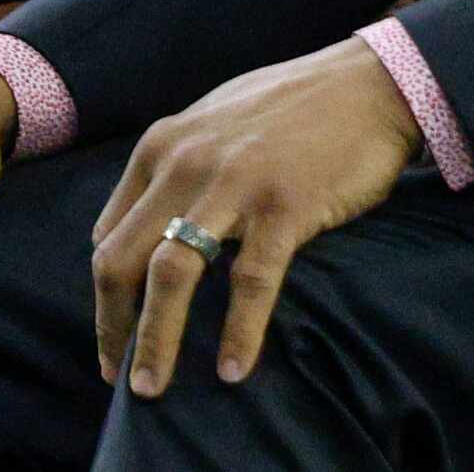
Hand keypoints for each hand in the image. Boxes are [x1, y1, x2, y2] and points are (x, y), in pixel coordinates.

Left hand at [90, 38, 417, 397]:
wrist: (367, 83)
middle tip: (118, 379)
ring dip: (154, 340)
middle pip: (122, 260)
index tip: (116, 333)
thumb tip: (150, 223)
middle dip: (113, 327)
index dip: (106, 294)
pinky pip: (249, 281)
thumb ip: (177, 166)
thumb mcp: (212, 123)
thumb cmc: (293, 107)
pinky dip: (238, 333)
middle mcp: (185, 164)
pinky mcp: (284, 205)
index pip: (108, 235)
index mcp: (160, 147)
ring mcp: (234, 184)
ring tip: (150, 389)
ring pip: (171, 274)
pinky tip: (233, 371)